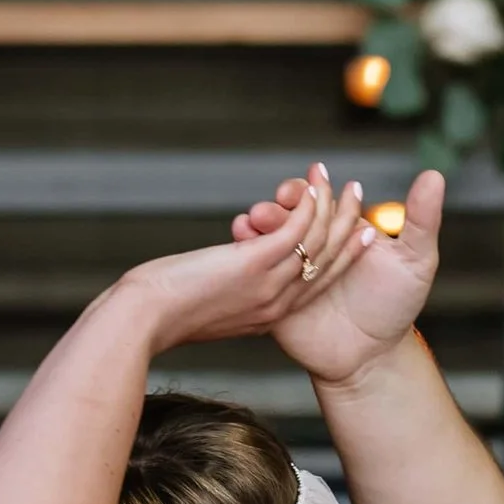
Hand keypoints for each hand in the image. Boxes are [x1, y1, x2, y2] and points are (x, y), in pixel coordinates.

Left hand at [107, 206, 369, 355]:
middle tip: (360, 200)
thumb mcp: (205, 309)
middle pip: (328, 265)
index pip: (316, 286)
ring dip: (335, 210)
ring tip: (343, 184)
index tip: (360, 236)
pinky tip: (313, 187)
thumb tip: (216, 279)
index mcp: (268, 318)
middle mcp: (276, 304)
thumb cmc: (159, 314)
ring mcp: (268, 285)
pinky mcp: (254, 264)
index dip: (342, 259)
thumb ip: (224, 295)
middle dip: (348, 230)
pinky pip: (297, 232)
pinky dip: (310, 208)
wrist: (143, 320)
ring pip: (319, 246)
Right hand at [233, 164, 443, 388]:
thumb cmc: (395, 306)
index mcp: (339, 229)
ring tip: (251, 222)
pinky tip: (241, 244)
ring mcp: (289, 269)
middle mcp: (312, 245)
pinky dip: (245, 257)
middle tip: (270, 207)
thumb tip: (434, 175)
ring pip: (267, 241)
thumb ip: (421, 219)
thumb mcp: (415, 261)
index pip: (318, 200)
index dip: (310, 190)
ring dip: (256, 227)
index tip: (310, 180)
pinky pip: (255, 274)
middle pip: (286, 216)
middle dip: (276, 207)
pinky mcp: (273, 295)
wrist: (373, 357)